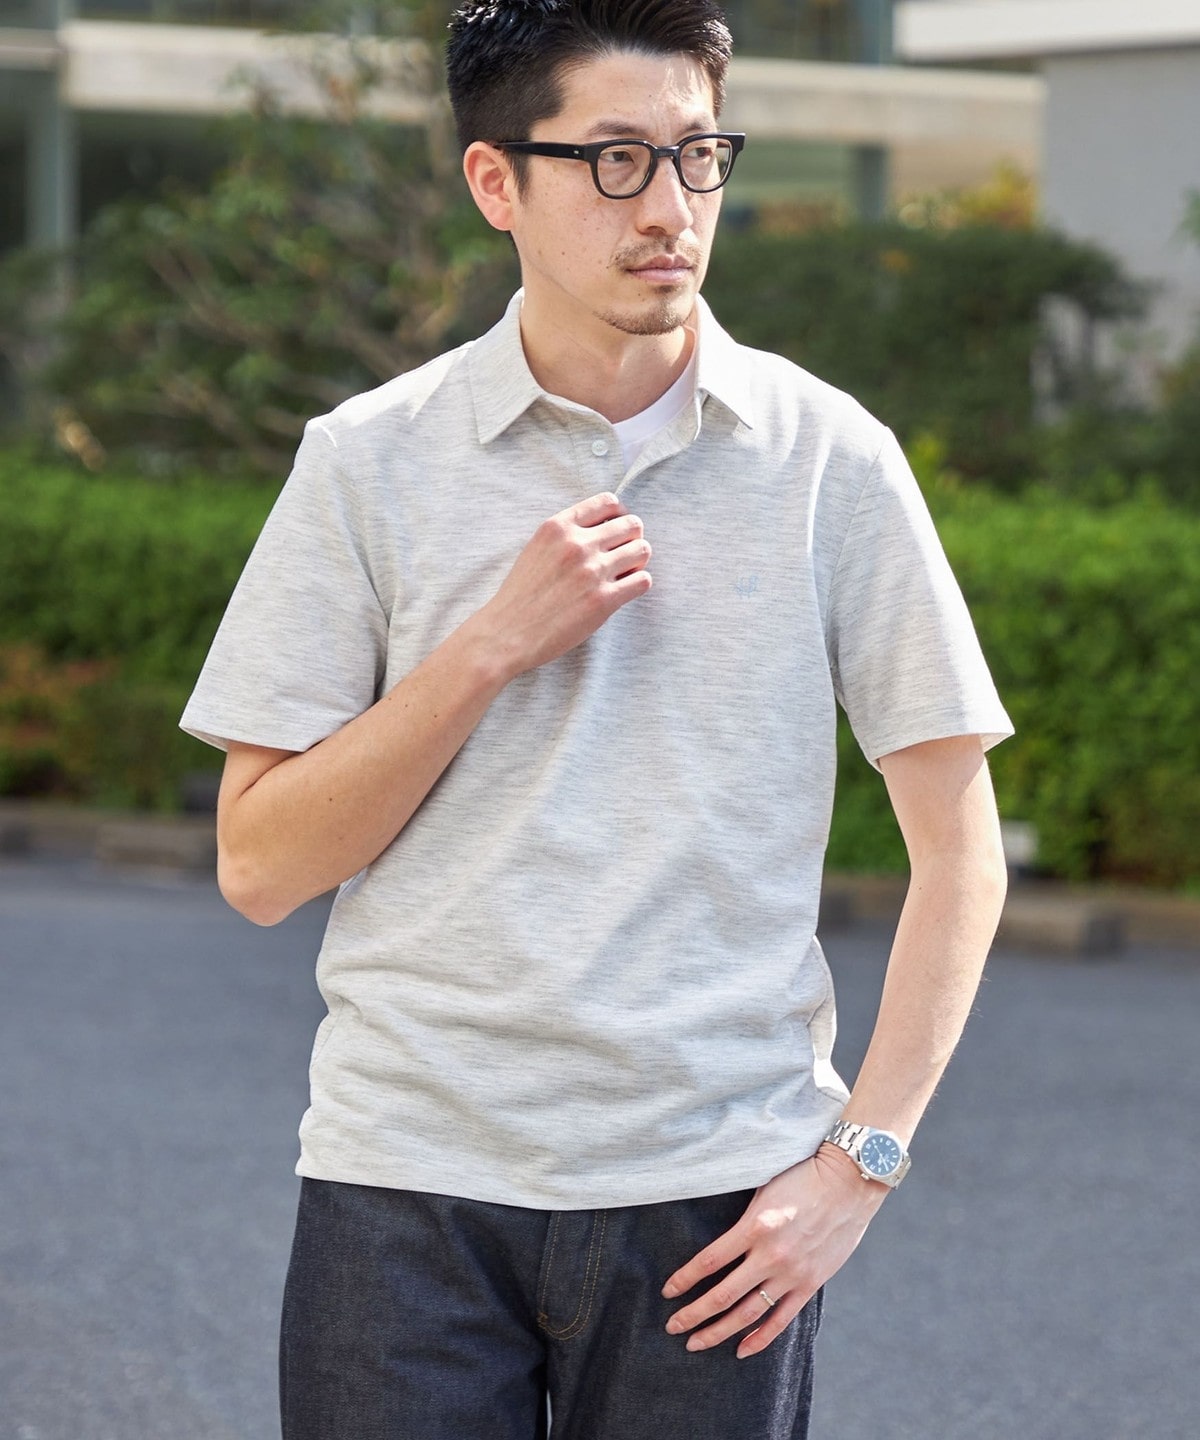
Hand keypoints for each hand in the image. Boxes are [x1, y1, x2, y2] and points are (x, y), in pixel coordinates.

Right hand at [475, 492, 651, 678]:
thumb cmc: (521, 595)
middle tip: (622, 555)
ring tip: (624, 573)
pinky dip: (638, 584)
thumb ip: (566, 533)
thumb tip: (602, 528)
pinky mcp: (603, 600)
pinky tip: (623, 591)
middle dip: (632, 539)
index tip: (615, 530)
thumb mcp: (536, 548)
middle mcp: (577, 544)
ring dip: (638, 561)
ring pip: (642, 550)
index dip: (619, 515)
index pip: (608, 502)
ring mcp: (592, 571)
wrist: (507, 633)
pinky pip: (643, 580)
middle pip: (632, 525)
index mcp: (558, 526)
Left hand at [661, 1146, 887, 1358]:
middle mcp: (771, 1255)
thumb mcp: (763, 1189)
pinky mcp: (811, 1283)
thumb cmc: (803, 1177)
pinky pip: (781, 1319)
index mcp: (755, 1226)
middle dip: (693, 1315)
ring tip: (696, 1343)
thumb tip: (719, 1241)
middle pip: (722, 1295)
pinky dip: (760, 1338)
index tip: (667, 1292)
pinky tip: (741, 1350)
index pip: (709, 1261)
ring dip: (719, 1331)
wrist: (849, 1182)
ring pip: (748, 1313)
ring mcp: (792, 1273)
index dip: (684, 1279)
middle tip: (672, 1327)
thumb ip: (743, 1219)